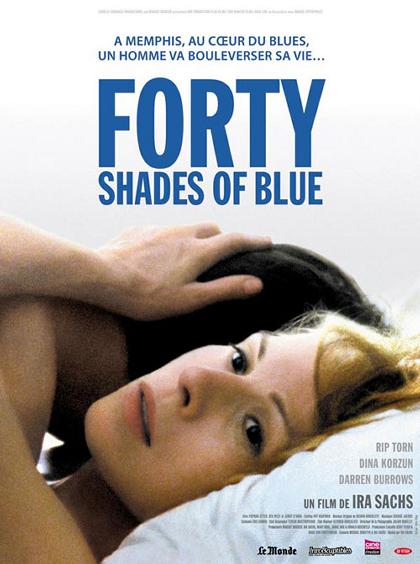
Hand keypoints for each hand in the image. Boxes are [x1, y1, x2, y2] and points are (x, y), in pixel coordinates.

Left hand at [97, 223, 270, 319]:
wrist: (99, 276)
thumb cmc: (145, 295)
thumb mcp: (189, 299)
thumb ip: (224, 289)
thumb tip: (257, 283)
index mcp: (198, 250)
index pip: (234, 241)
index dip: (253, 240)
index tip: (267, 241)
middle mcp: (181, 233)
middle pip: (211, 228)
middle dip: (223, 238)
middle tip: (225, 252)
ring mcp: (158, 229)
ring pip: (186, 227)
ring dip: (195, 237)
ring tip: (189, 256)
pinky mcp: (138, 230)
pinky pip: (161, 231)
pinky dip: (169, 240)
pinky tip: (157, 256)